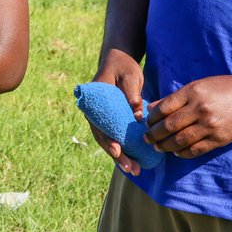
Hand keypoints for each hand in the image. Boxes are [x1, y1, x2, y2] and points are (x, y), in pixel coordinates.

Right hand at [90, 50, 145, 175]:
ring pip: (108, 141)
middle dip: (117, 155)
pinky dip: (122, 149)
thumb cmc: (123, 66)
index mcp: (95, 101)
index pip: (99, 124)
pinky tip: (133, 161)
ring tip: (134, 171)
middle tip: (131, 168)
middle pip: (103, 137)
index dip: (107, 139)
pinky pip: (114, 137)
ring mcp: (101, 117)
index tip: (117, 151)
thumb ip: (132, 92)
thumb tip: (137, 114)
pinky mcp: (110, 120)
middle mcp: (94, 112)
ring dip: (120, 157)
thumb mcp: (129, 75)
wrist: (117, 61)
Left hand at [144, 73, 231, 157]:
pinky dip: (182, 153)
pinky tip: (176, 152)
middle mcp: (200, 109)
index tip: (146, 122)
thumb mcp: (202, 84)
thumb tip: (153, 107)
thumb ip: (178, 96)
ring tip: (158, 147)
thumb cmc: (229, 87)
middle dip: (153, 134)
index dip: (151, 118)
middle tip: (146, 138)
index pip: (164, 108)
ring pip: (179, 140)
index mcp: (193, 92)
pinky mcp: (220, 139)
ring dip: (165, 146)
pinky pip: (195, 150)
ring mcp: (210, 125)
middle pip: (168, 126)